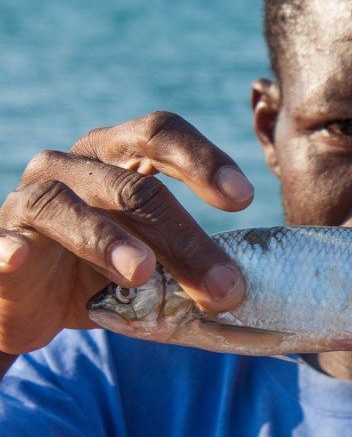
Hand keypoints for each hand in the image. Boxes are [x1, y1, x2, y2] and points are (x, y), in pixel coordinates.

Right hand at [0, 112, 252, 359]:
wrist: (26, 302)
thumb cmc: (99, 269)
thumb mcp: (151, 258)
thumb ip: (188, 260)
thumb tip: (243, 288)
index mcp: (116, 157)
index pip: (159, 134)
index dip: (202, 158)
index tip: (243, 198)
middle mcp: (72, 166)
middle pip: (132, 185)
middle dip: (183, 236)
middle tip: (223, 285)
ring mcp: (28, 200)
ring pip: (65, 205)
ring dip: (106, 239)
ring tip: (144, 272)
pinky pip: (3, 240)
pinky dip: (9, 247)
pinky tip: (19, 258)